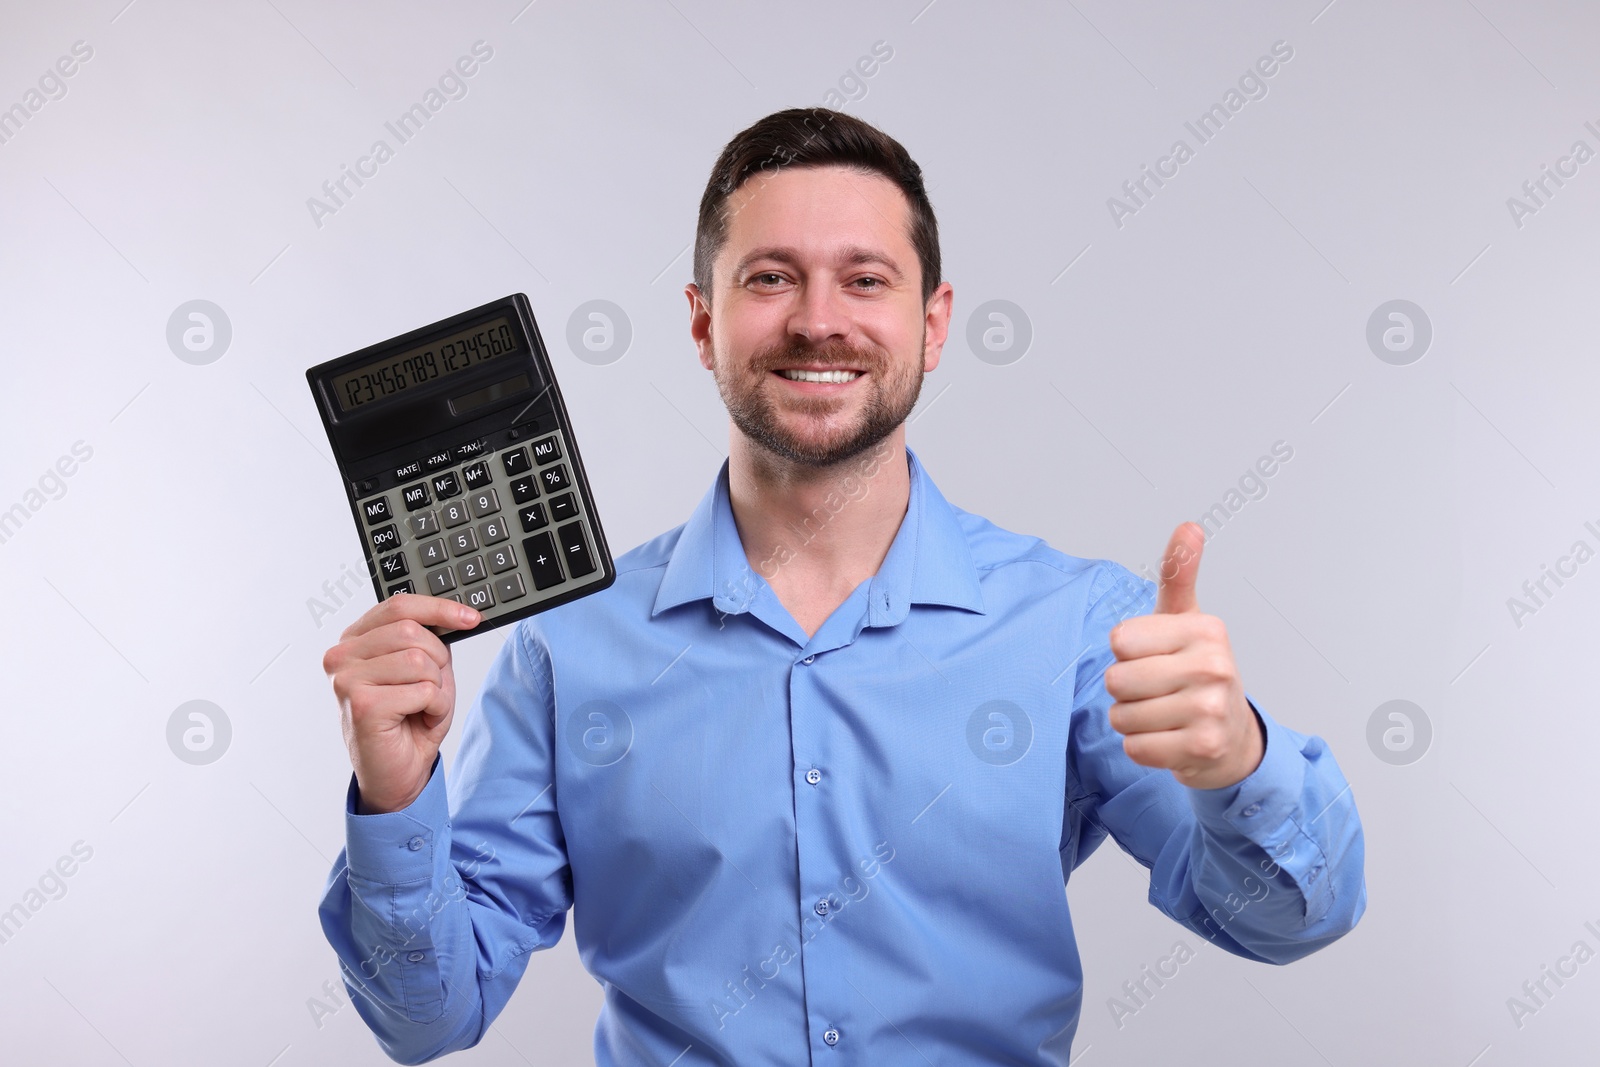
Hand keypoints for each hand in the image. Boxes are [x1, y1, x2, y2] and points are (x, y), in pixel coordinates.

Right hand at [322, 593, 480, 813]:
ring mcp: (347, 680)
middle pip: (412, 631)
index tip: (471, 618)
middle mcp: (342, 656)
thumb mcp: (424, 671)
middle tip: (431, 689)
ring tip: (421, 708)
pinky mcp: (363, 705)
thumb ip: (429, 640)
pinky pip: (424, 690)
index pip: (399, 605)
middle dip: (438, 662)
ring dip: (437, 688)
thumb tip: (457, 615)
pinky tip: (418, 720)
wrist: (397, 774)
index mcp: (355, 640)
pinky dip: (435, 707)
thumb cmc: (408, 722)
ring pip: (420, 660)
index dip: (439, 608)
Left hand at [1104, 522, 1263, 790]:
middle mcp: (1214, 666)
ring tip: (1164, 715)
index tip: (1154, 656)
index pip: (1119, 640)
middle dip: (1125, 691)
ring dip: (1132, 721)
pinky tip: (1169, 739)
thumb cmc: (1198, 673)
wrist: (1232, 737)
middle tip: (1157, 691)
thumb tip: (1189, 526)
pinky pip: (1135, 748)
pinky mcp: (1203, 748)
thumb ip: (1179, 575)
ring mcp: (1211, 709)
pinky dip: (1142, 748)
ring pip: (1122, 717)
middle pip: (1116, 680)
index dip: (1126, 653)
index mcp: (1206, 629)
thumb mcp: (1186, 621)